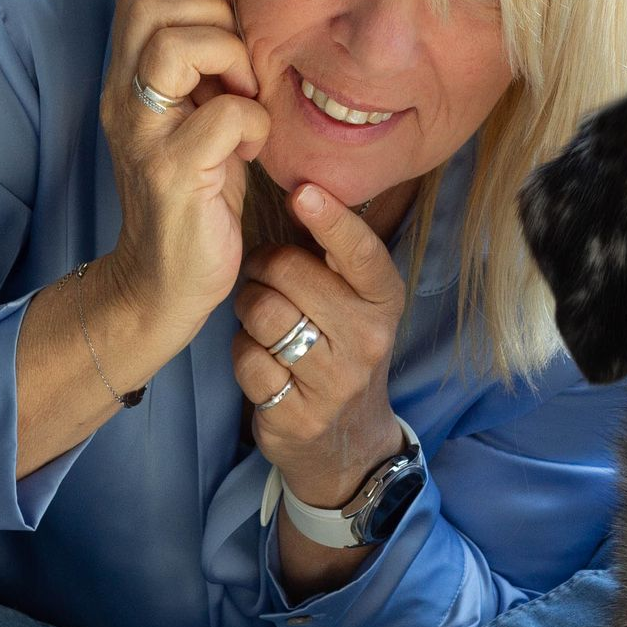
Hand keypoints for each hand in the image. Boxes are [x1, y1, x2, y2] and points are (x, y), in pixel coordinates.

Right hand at [98, 0, 267, 344]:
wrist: (162, 283)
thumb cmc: (195, 193)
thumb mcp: (196, 115)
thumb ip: (205, 68)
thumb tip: (248, 13)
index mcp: (126, 79)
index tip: (235, 37)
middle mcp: (122, 99)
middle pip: (151, 3)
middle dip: (217, 16)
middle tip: (243, 66)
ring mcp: (144, 134)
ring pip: (178, 46)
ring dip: (234, 60)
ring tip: (247, 99)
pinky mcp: (174, 173)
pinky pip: (227, 114)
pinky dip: (256, 123)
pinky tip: (252, 151)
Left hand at [231, 183, 407, 503]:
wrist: (347, 441)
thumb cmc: (340, 348)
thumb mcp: (355, 302)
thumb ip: (332, 255)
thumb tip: (298, 185)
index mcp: (383, 300)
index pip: (361, 253)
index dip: (330, 219)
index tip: (302, 190)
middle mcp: (367, 338)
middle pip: (290, 275)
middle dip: (263, 268)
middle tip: (263, 276)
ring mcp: (335, 381)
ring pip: (263, 315)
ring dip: (248, 312)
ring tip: (262, 320)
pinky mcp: (298, 414)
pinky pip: (247, 361)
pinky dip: (243, 355)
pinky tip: (261, 362)